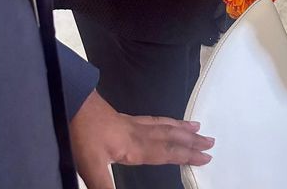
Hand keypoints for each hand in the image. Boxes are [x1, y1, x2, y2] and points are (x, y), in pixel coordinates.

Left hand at [70, 90, 213, 188]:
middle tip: (211, 140)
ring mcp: (133, 124)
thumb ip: (106, 187)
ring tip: (197, 126)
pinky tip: (167, 121)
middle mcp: (139, 134)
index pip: (167, 153)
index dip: (187, 155)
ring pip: (164, 125)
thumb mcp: (92, 167)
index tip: (206, 157)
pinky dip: (167, 120)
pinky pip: (154, 119)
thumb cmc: (83, 136)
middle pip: (171, 137)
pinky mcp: (125, 119)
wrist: (75, 105)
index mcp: (136, 147)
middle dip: (191, 140)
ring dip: (182, 128)